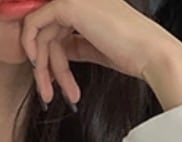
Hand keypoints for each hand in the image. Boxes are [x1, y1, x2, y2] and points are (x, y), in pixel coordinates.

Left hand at [20, 0, 181, 110]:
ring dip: (41, 66)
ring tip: (49, 92)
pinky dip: (30, 44)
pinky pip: (35, 21)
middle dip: (44, 65)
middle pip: (48, 30)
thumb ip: (74, 45)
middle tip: (46, 91)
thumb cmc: (132, 53)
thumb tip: (56, 50)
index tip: (47, 78)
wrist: (150, 53)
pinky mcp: (71, 4)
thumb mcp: (95, 48)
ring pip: (41, 31)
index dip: (47, 53)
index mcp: (89, 4)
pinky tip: (37, 65)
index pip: (57, 26)